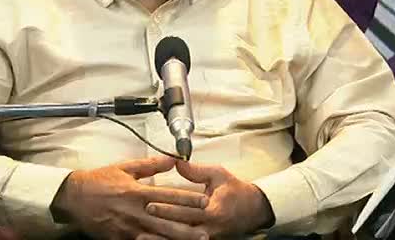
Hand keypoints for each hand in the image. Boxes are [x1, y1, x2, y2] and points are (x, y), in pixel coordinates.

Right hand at [50, 156, 210, 239]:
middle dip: (188, 228)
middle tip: (206, 232)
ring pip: (157, 236)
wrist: (74, 198)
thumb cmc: (100, 181)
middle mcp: (135, 211)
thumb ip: (150, 165)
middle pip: (167, 221)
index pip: (169, 196)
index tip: (205, 202)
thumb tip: (172, 159)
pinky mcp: (120, 238)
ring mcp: (128, 228)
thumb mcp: (125, 168)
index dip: (188, 199)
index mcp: (138, 192)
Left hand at [144, 160, 274, 238]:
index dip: (167, 208)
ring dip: (162, 238)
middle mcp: (210, 229)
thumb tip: (177, 162)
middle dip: (159, 224)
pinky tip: (156, 239)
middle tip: (141, 218)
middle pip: (180, 229)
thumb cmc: (236, 191)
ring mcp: (208, 238)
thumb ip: (197, 170)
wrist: (254, 210)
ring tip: (141, 236)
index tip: (150, 203)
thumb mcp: (218, 175)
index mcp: (214, 211)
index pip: (186, 211)